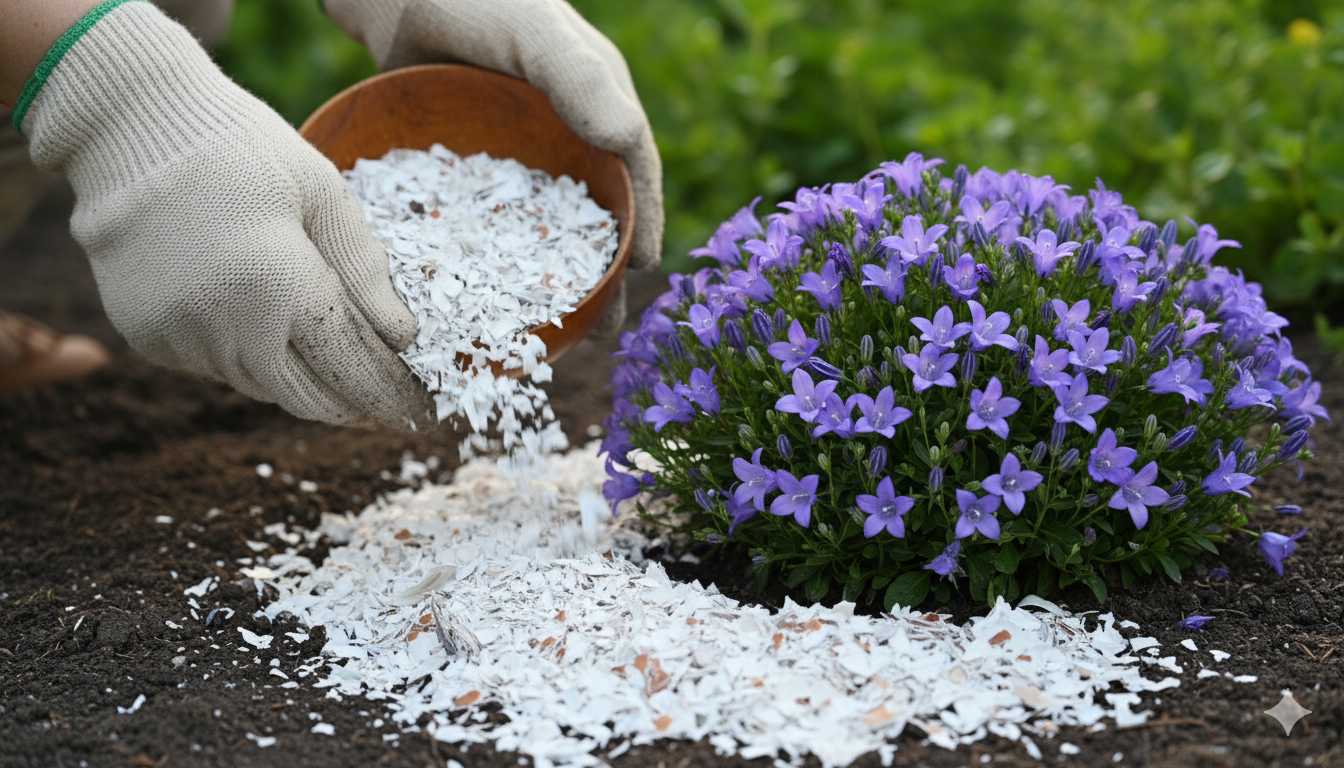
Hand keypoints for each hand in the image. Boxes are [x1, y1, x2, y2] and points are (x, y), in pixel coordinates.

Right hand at [18, 2, 431, 428]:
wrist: (128, 127)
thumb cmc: (241, 148)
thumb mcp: (322, 191)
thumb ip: (363, 268)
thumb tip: (402, 337)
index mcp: (281, 285)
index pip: (350, 368)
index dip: (388, 393)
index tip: (417, 409)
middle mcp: (227, 325)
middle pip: (306, 396)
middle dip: (349, 404)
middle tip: (383, 406)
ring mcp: (180, 336)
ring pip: (260, 386)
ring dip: (299, 382)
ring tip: (331, 368)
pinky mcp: (145, 336)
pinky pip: (213, 367)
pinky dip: (245, 359)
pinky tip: (261, 328)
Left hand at [327, 0, 663, 332]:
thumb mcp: (533, 33)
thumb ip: (577, 79)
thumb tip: (627, 140)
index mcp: (596, 101)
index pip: (633, 168)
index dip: (645, 221)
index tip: (643, 272)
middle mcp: (564, 134)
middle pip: (593, 213)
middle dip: (602, 272)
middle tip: (602, 331)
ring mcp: (518, 154)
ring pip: (542, 227)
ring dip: (549, 279)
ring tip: (548, 334)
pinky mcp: (474, 166)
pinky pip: (489, 221)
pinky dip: (492, 262)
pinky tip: (481, 302)